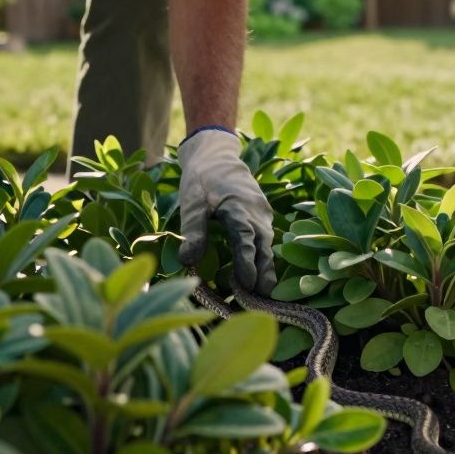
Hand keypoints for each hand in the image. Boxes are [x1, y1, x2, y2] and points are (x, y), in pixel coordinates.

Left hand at [178, 129, 276, 295]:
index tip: (247, 284)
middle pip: (263, 245)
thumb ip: (193, 230)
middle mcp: (255, 211)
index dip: (247, 262)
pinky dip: (264, 255)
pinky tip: (262, 273)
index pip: (245, 238)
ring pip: (267, 243)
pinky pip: (266, 238)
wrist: (217, 155)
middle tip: (264, 298)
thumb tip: (187, 261)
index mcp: (237, 206)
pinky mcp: (262, 215)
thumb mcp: (192, 201)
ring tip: (265, 293)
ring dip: (267, 266)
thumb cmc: (201, 179)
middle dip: (264, 272)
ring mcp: (262, 213)